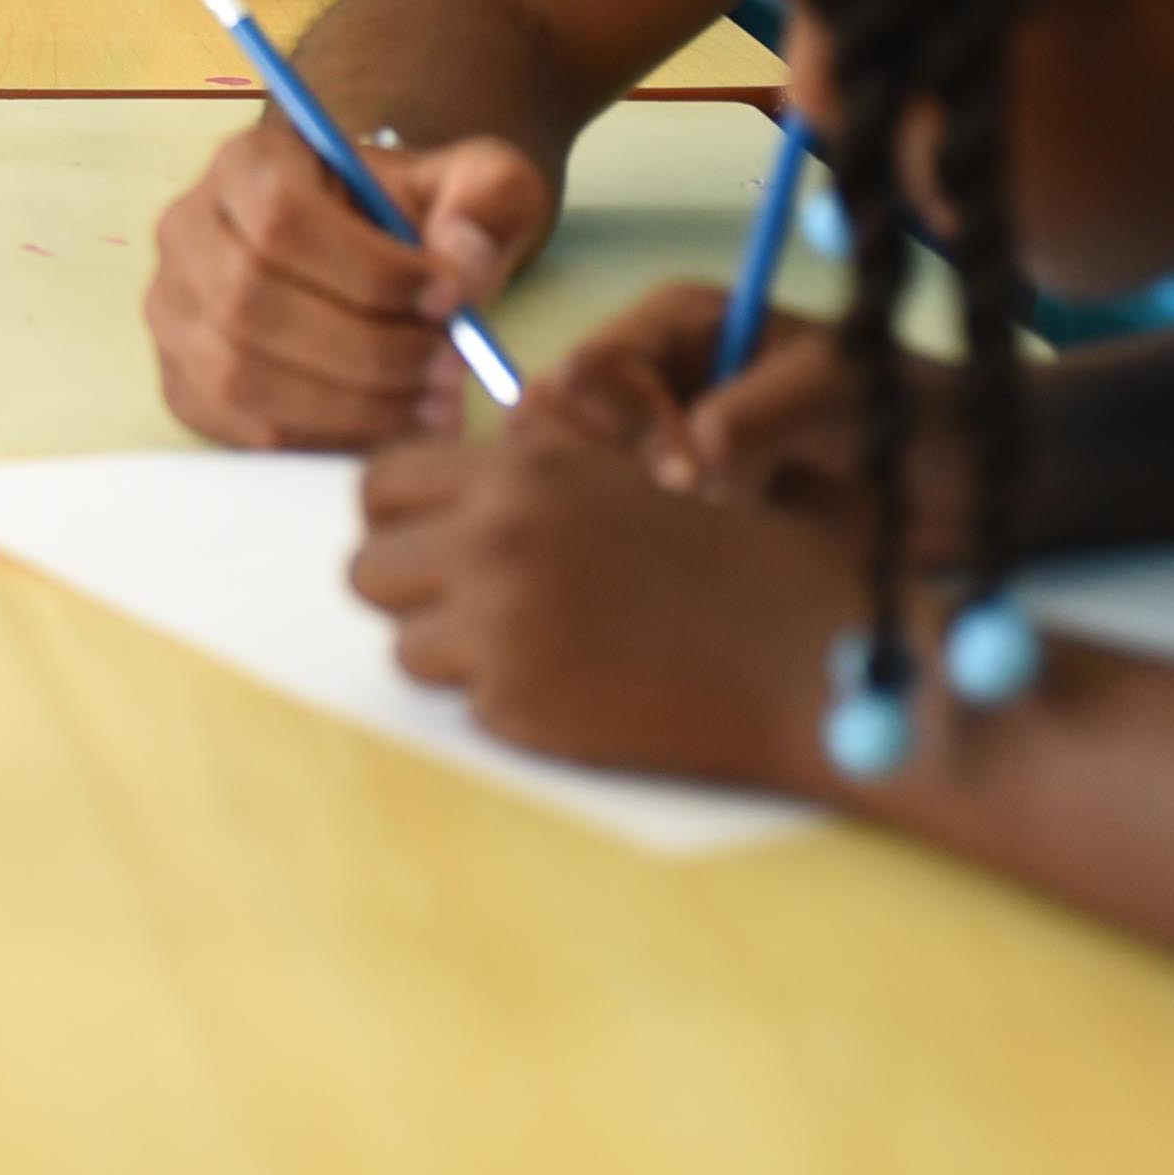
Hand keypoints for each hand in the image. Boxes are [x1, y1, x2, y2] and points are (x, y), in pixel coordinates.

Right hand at [144, 115, 552, 447]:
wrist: (374, 259)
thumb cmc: (414, 218)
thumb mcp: (471, 182)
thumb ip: (485, 197)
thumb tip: (459, 260)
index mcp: (248, 162)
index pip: (280, 216)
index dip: (366, 269)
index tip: (450, 298)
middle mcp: (188, 230)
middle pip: (252, 301)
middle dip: (367, 348)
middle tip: (453, 368)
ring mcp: (174, 310)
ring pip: (240, 372)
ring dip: (349, 402)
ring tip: (434, 403)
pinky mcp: (184, 379)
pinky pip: (240, 425)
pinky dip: (322, 436)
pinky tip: (390, 424)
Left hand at [347, 429, 850, 793]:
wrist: (809, 658)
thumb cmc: (738, 564)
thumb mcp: (626, 478)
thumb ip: (532, 477)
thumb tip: (445, 493)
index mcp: (521, 469)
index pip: (380, 482)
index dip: (400, 518)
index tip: (431, 543)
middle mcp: (493, 537)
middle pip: (364, 570)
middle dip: (411, 590)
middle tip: (471, 608)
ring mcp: (497, 624)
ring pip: (403, 646)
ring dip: (455, 653)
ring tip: (541, 649)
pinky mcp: (517, 704)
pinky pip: (465, 705)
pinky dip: (509, 704)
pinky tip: (583, 689)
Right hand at [546, 283, 974, 557]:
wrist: (976, 490)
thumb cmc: (916, 412)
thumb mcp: (835, 390)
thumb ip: (750, 414)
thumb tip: (685, 468)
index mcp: (678, 325)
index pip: (591, 366)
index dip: (625, 419)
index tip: (688, 470)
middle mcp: (658, 382)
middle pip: (566, 426)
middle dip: (614, 470)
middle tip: (693, 505)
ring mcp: (666, 452)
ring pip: (588, 486)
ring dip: (637, 515)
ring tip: (715, 529)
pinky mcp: (687, 515)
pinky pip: (630, 532)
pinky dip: (657, 550)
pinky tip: (714, 557)